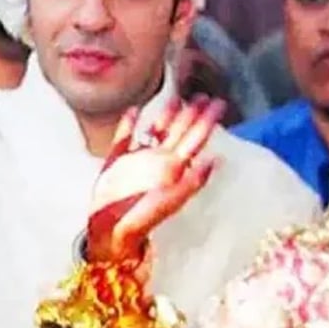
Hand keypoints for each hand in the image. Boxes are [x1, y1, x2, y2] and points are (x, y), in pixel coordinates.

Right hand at [88, 95, 225, 262]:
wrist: (110, 231)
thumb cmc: (142, 218)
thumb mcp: (171, 199)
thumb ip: (193, 180)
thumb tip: (216, 160)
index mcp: (174, 168)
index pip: (194, 139)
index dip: (206, 121)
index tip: (217, 103)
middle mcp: (159, 162)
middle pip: (180, 132)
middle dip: (192, 114)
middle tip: (204, 95)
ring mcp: (138, 161)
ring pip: (155, 132)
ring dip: (165, 115)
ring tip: (176, 98)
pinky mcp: (116, 162)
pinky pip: (125, 138)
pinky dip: (129, 124)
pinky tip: (133, 111)